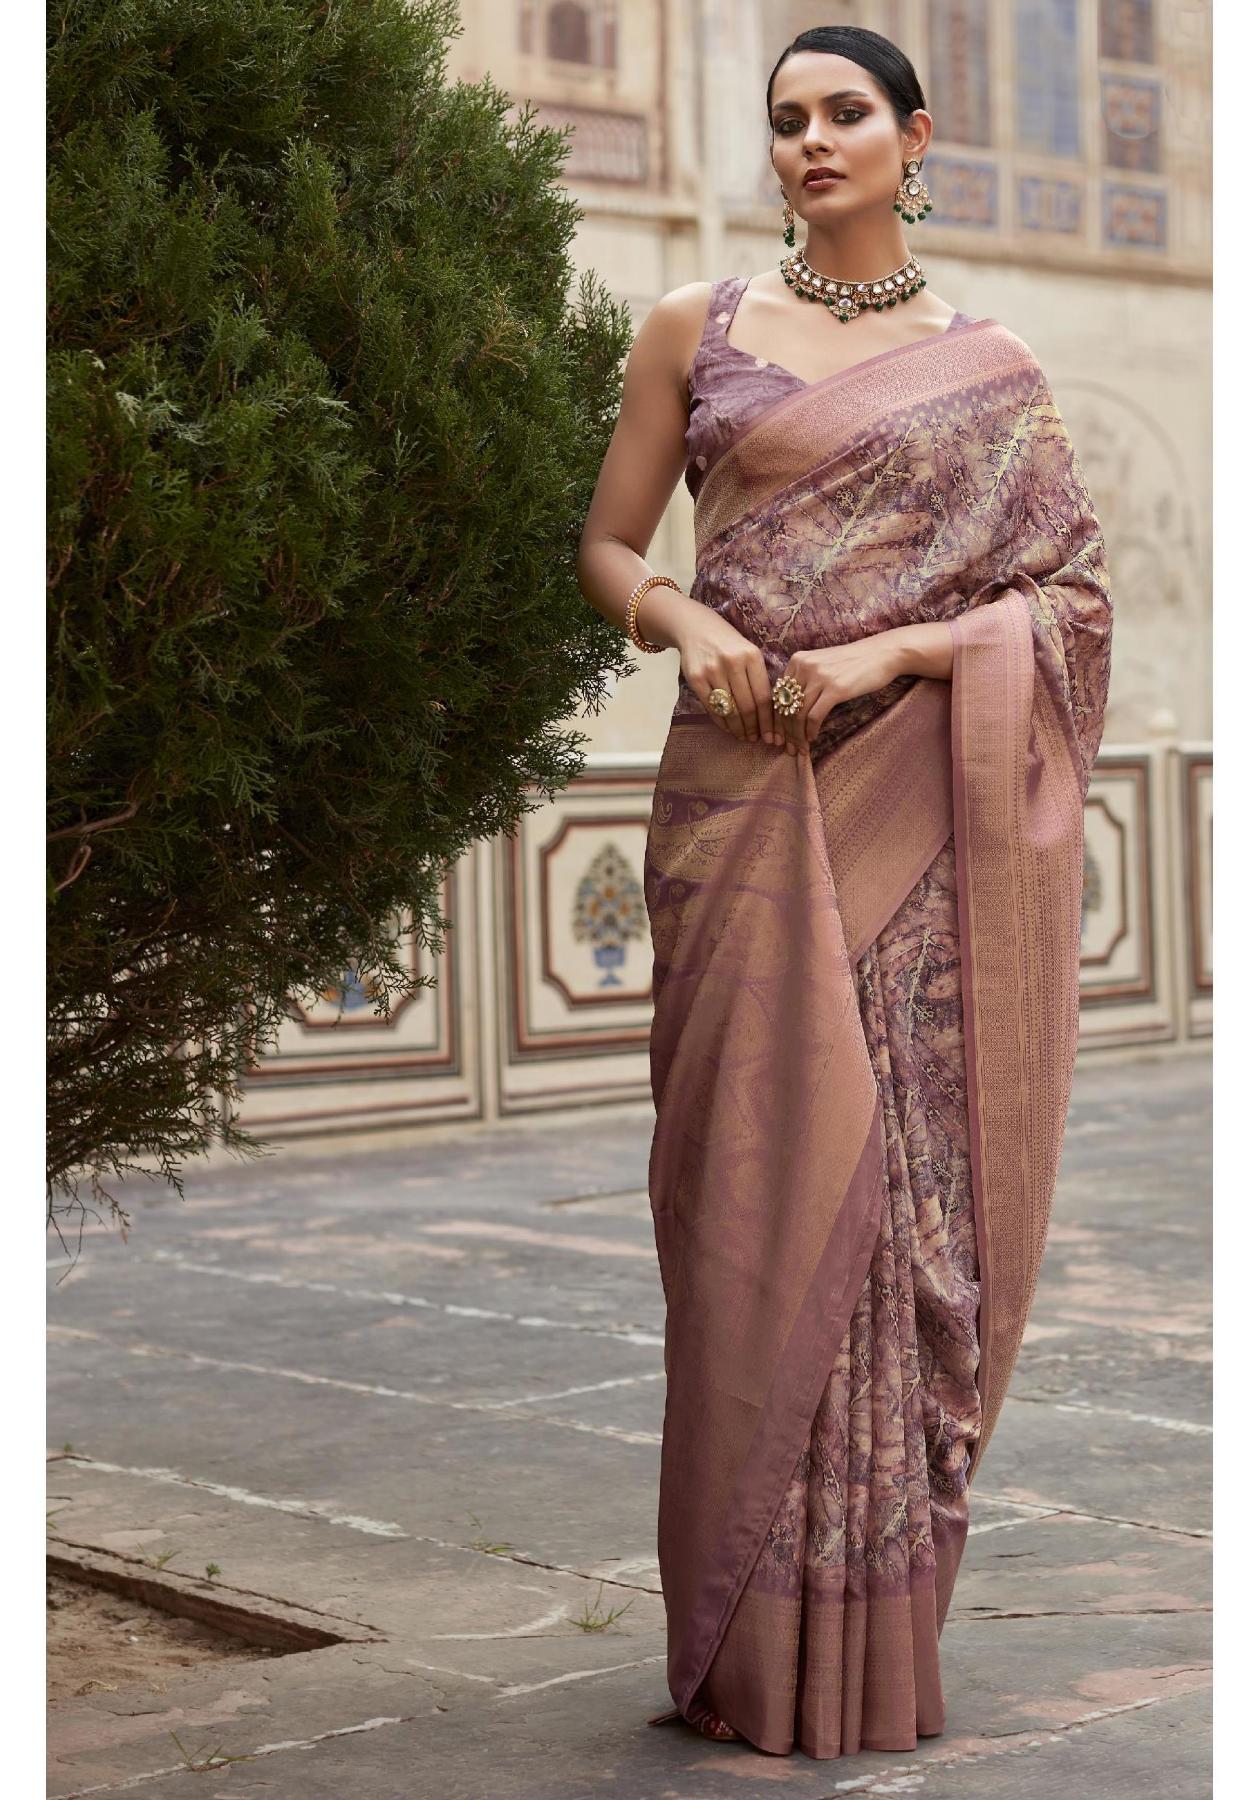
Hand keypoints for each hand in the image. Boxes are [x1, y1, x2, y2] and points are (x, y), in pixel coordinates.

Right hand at [676, 612, 783, 746]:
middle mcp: (733, 662)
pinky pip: (711, 708)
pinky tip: (728, 727)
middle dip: (754, 727)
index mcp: (752, 656)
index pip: (763, 696)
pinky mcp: (696, 678)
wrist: (697, 629)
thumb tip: (770, 716)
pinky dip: (721, 722)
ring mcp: (712, 670)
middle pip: (747, 706)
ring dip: (738, 728)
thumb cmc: (729, 645)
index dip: (768, 721)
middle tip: (756, 739)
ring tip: (743, 736)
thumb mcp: (749, 653)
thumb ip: (759, 679)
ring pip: (729, 710)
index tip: (771, 735)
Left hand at [775, 637, 907, 756]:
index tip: (779, 736)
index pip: (778, 695)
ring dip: (797, 736)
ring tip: (800, 748)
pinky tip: (812, 738)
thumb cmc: (853, 663)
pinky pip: (814, 716)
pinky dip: (810, 731)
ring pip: (797, 714)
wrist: (881, 653)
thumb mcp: (822, 664)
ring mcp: (819, 677)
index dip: (776, 719)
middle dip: (785, 731)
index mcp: (797, 660)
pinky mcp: (835, 689)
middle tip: (789, 748)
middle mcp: (804, 666)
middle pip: (785, 706)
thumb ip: (804, 680)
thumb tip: (789, 710)